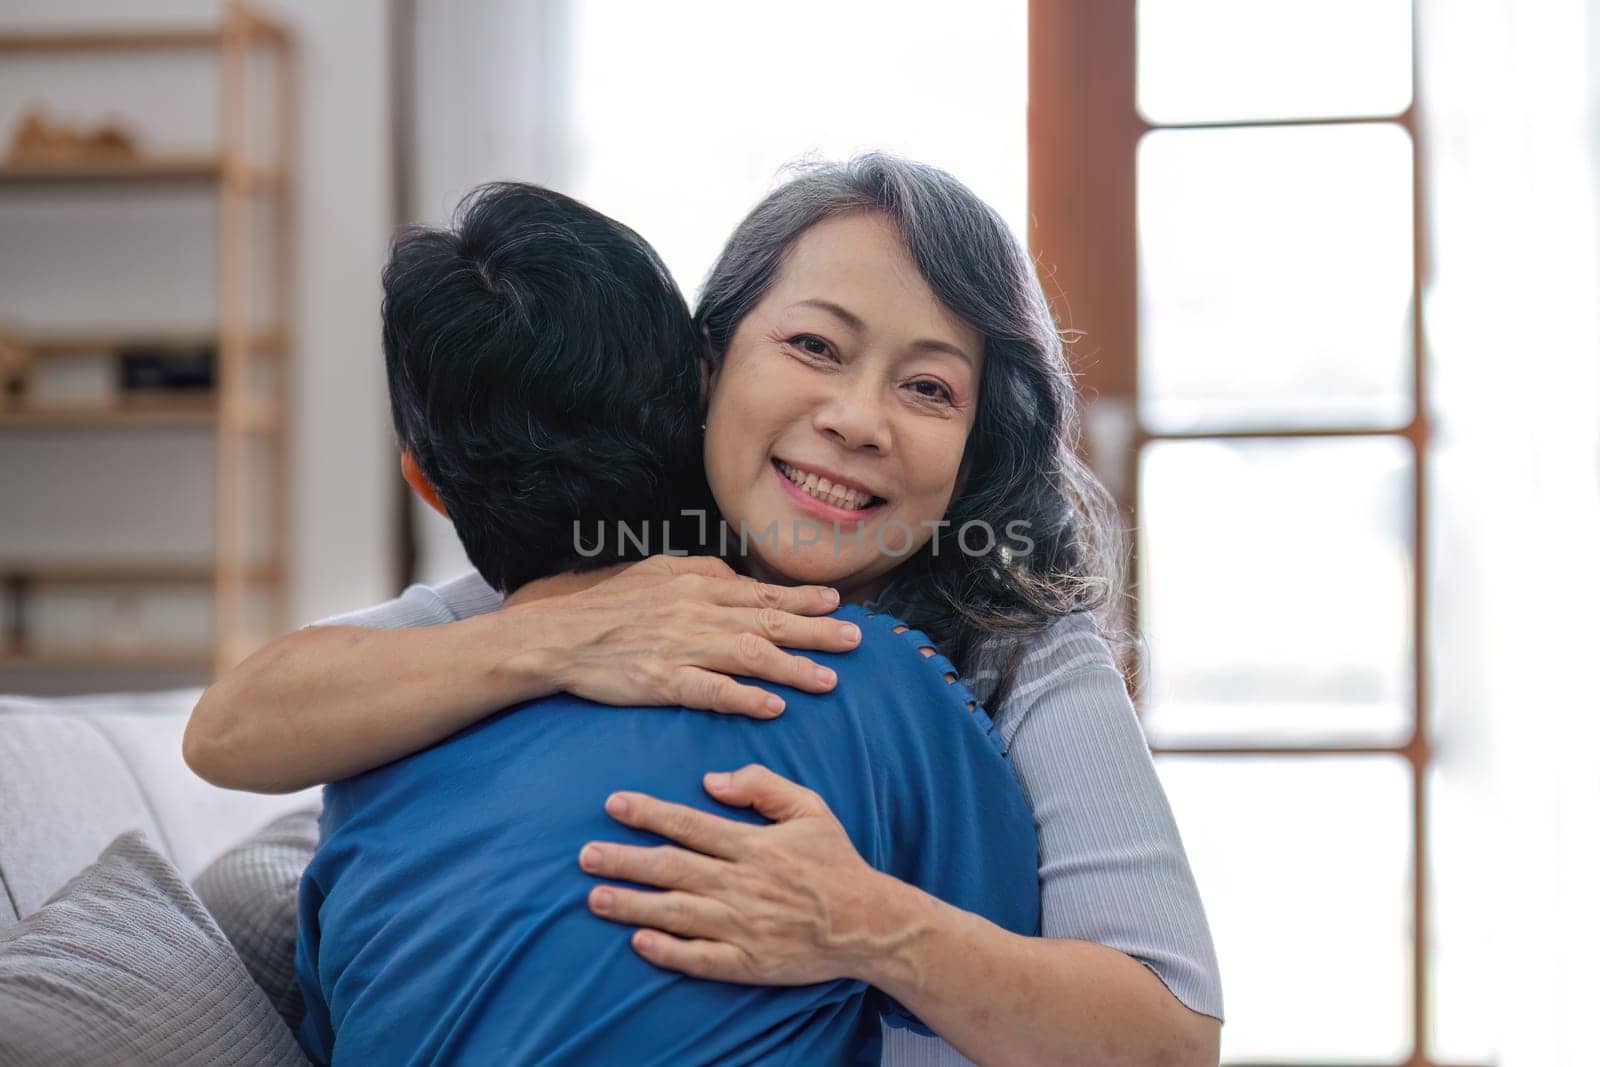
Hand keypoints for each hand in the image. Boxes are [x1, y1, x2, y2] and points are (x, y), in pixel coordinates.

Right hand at [504, 555, 860, 717]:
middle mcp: (696, 612)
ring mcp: (680, 647)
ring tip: (828, 680)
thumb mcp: (657, 572)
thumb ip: (702, 575)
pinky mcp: (662, 681)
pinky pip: (710, 690)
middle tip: (856, 640)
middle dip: (816, 630)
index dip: (802, 600)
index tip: (838, 604)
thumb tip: (739, 580)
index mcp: (697, 586)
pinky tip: (772, 706)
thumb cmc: (607, 606)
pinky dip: (744, 698)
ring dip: (793, 667)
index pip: (761, 594)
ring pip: (749, 655)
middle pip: (767, 622)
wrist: (558, 636)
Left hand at [579, 764, 906, 984]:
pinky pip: (701, 958)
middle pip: (672, 868)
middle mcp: (743, 884)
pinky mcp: (749, 962)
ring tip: (595, 898)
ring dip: (633, 905)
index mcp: (753, 845)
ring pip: (677, 913)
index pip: (690, 826)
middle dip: (625, 860)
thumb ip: (762, 786)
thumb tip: (712, 780)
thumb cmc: (836, 862)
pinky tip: (639, 943)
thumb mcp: (809, 808)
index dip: (649, 814)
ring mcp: (744, 925)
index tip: (614, 805)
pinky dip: (669, 951)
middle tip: (585, 855)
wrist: (868, 922)